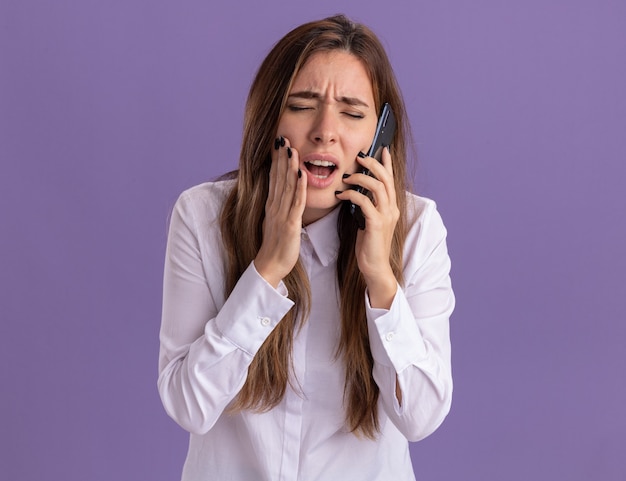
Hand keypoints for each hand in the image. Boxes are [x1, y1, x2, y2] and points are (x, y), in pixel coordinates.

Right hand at [254, 137, 306, 287]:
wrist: (270, 265)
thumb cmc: (276, 245)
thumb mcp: (276, 221)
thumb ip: (279, 206)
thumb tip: (281, 194)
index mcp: (272, 205)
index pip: (274, 178)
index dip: (277, 160)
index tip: (280, 144)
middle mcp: (275, 206)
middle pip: (278, 177)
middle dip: (281, 158)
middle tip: (283, 138)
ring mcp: (282, 214)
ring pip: (287, 186)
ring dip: (289, 167)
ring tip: (292, 150)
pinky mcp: (290, 224)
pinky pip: (296, 203)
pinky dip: (299, 187)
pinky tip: (302, 174)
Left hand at [335, 148, 398, 307]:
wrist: (375, 267)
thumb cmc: (369, 244)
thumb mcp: (368, 220)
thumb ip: (368, 205)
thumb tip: (357, 190)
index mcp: (391, 206)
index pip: (391, 179)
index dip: (387, 162)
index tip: (382, 148)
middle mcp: (391, 208)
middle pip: (386, 178)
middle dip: (373, 164)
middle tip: (359, 157)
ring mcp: (385, 215)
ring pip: (377, 186)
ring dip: (360, 177)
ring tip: (346, 176)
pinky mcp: (376, 224)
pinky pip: (365, 202)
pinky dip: (352, 194)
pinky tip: (342, 193)